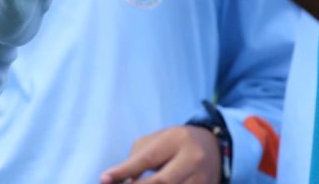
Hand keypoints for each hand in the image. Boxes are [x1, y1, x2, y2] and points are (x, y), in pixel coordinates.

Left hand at [100, 125, 221, 183]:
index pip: (147, 158)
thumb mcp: (156, 141)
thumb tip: (120, 182)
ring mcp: (203, 180)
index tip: (104, 179)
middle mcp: (193, 159)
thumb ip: (136, 159)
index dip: (124, 171)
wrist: (214, 148)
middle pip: (162, 181)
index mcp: (177, 139)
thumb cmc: (175, 143)